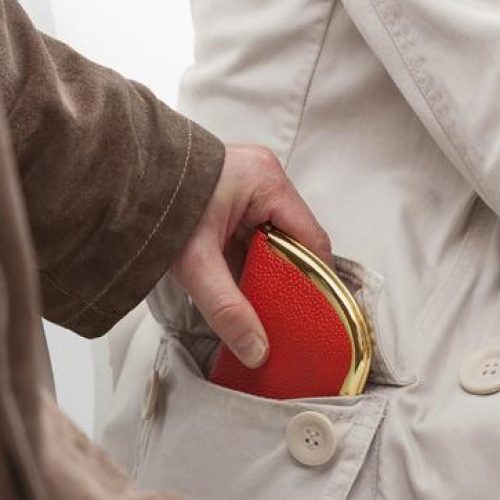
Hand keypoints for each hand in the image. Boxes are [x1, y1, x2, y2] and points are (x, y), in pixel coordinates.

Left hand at [171, 145, 331, 367]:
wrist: (121, 181)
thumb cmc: (157, 205)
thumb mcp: (195, 261)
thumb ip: (226, 307)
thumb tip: (256, 350)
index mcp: (266, 182)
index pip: (311, 238)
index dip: (317, 277)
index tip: (317, 311)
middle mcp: (264, 178)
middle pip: (294, 239)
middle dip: (289, 277)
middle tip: (288, 314)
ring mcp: (249, 185)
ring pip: (273, 238)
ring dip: (268, 269)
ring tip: (266, 304)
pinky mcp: (233, 196)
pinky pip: (254, 233)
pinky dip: (251, 259)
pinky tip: (246, 285)